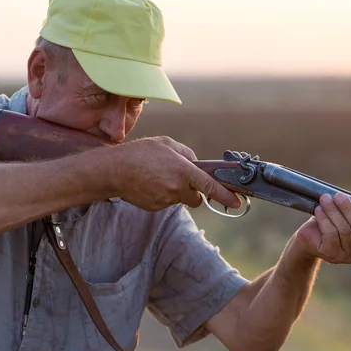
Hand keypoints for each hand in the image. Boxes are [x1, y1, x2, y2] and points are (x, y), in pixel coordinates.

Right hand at [109, 137, 239, 210]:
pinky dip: (162, 195)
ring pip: (179, 199)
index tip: (236, 202)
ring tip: (157, 177)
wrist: (115, 171)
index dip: (225, 195)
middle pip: (196, 198)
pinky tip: (149, 184)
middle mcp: (177, 188)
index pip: (210, 186)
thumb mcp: (166, 143)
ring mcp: (166, 200)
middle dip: (192, 191)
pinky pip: (165, 203)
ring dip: (174, 191)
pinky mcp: (156, 207)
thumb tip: (195, 163)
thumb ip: (186, 153)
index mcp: (183, 170)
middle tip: (178, 179)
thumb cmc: (140, 153)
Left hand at [293, 192, 350, 262]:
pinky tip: (318, 209)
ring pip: (344, 230)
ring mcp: (346, 255)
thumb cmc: (330, 222)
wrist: (308, 236)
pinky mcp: (330, 254)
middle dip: (350, 210)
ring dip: (333, 211)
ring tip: (325, 198)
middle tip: (339, 195)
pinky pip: (330, 234)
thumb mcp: (345, 215)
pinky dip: (325, 219)